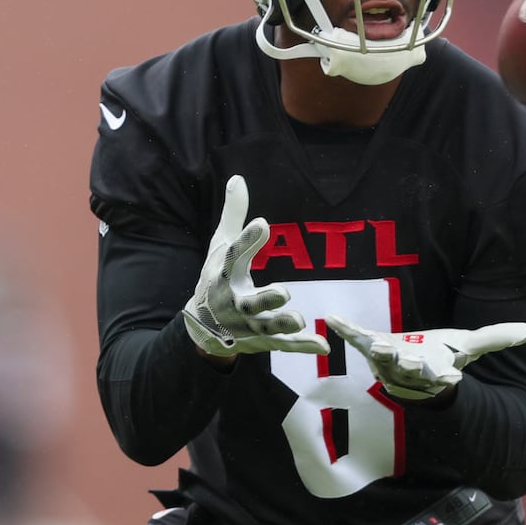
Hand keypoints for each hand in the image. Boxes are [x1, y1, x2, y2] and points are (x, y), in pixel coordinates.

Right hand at [182, 175, 327, 359]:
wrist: (202, 326)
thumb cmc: (215, 278)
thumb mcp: (220, 247)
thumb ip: (233, 216)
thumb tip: (237, 178)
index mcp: (223, 276)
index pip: (233, 257)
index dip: (247, 241)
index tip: (263, 223)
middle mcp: (234, 302)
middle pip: (249, 302)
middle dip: (265, 300)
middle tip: (283, 292)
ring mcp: (248, 325)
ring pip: (267, 327)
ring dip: (283, 324)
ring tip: (300, 320)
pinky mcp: (262, 339)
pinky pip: (283, 345)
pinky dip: (302, 346)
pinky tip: (323, 344)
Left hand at [323, 315, 525, 399]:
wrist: (412, 370)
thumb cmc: (440, 357)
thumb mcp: (468, 347)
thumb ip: (495, 338)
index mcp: (434, 370)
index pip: (442, 376)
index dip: (445, 376)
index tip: (453, 377)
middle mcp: (409, 370)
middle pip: (409, 370)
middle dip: (409, 365)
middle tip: (410, 360)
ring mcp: (386, 362)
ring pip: (381, 359)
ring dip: (379, 352)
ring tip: (376, 344)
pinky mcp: (371, 349)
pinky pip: (356, 339)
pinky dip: (345, 329)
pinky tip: (332, 319)